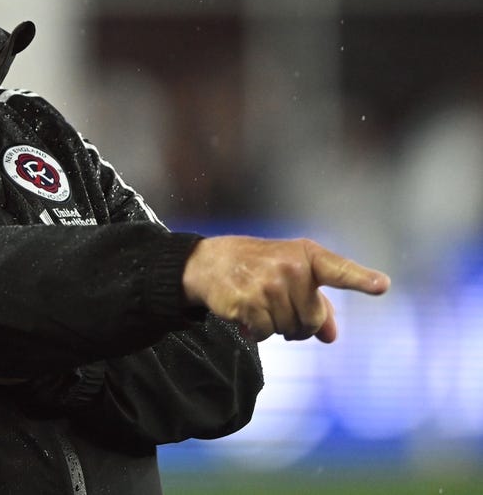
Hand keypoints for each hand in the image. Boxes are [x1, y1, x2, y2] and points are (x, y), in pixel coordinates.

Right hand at [182, 236, 389, 342]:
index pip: (338, 270)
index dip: (361, 279)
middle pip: (312, 319)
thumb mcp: (292, 275)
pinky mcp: (248, 302)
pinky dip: (257, 332)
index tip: (383, 285)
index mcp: (307, 256)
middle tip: (279, 308)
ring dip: (275, 327)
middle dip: (298, 323)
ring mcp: (269, 285)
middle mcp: (290, 268)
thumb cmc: (258, 266)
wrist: (210, 262)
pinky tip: (246, 314)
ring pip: (289, 330)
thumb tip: (331, 337)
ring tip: (260, 306)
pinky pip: (266, 334)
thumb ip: (317, 304)